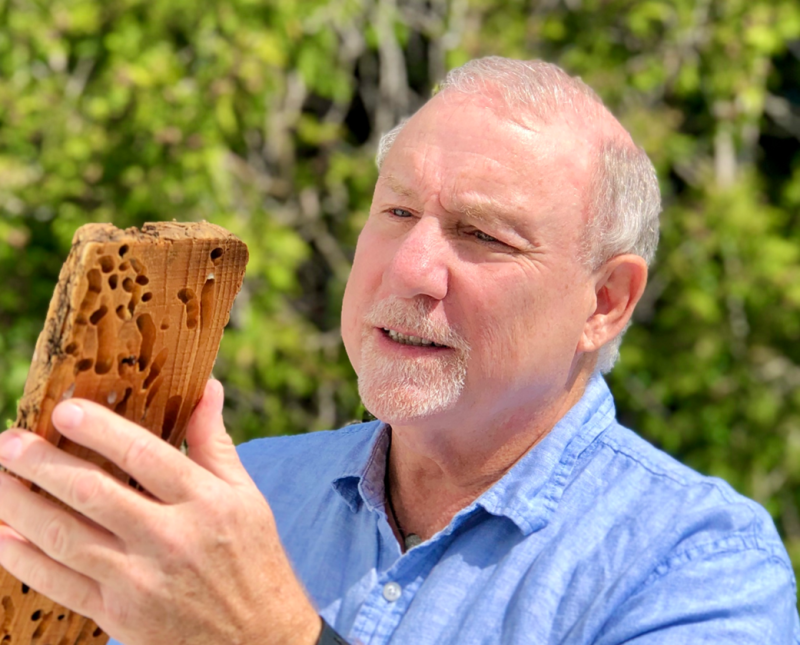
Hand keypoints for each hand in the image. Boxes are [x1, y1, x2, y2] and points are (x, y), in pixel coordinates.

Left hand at [0, 380, 321, 644]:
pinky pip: (58, 583)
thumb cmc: (253, 560)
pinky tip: (0, 535)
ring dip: (19, 505)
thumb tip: (207, 387)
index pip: (144, 456)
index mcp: (207, 503)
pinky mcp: (119, 616)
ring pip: (65, 536)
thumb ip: (214, 442)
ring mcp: (140, 581)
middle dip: (41, 464)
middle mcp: (171, 539)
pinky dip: (22, 558)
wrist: (259, 641)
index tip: (64, 410)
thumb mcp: (246, 497)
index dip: (100, 430)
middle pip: (93, 493)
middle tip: (8, 441)